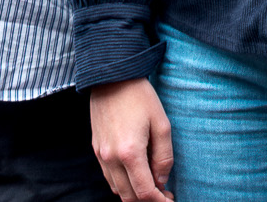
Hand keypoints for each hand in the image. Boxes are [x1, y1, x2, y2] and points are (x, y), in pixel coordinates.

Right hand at [88, 77, 174, 201]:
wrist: (112, 77)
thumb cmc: (140, 97)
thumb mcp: (162, 124)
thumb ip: (163, 156)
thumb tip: (162, 180)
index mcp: (130, 153)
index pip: (144, 192)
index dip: (159, 201)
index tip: (170, 200)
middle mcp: (111, 158)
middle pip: (129, 197)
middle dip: (148, 200)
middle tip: (164, 195)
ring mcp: (101, 155)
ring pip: (117, 189)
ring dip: (134, 194)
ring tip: (152, 185)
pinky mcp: (96, 149)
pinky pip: (109, 177)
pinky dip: (122, 183)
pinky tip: (136, 175)